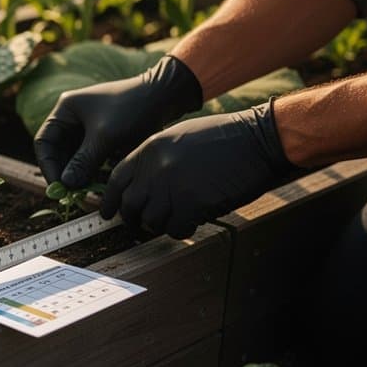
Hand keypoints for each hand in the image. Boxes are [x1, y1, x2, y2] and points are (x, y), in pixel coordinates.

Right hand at [33, 55, 202, 187]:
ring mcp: (87, 127)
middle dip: (64, 173)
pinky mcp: (103, 136)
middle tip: (71, 194)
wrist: (165, 95)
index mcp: (65, 110)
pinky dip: (92, 171)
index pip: (44, 142)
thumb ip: (83, 161)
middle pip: (58, 151)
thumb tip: (66, 184)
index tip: (58, 186)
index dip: (48, 165)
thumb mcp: (105, 136)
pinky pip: (90, 157)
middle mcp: (72, 118)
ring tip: (85, 192)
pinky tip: (98, 185)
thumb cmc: (132, 108)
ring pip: (74, 157)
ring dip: (78, 174)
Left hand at [100, 101, 299, 238]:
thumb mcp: (178, 136)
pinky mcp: (193, 203)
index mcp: (149, 149)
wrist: (258, 139)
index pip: (116, 180)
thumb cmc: (224, 137)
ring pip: (150, 221)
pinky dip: (181, 231)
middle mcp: (155, 168)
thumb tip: (139, 184)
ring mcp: (172, 186)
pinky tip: (192, 223)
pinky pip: (175, 229)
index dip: (110, 200)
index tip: (108, 213)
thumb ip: (155, 158)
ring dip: (161, 225)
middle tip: (145, 222)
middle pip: (129, 205)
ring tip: (176, 218)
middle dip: (134, 218)